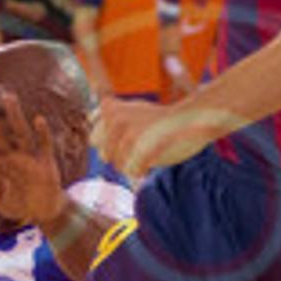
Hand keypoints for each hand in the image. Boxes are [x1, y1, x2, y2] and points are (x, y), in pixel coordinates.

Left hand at [0, 89, 66, 225]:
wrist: (45, 212)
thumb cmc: (21, 205)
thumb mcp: (1, 203)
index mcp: (2, 167)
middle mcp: (15, 158)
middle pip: (1, 135)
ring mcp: (31, 158)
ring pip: (22, 133)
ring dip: (16, 116)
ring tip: (9, 98)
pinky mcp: (47, 163)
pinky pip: (45, 145)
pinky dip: (43, 133)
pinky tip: (38, 119)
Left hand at [91, 94, 216, 179]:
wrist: (192, 118)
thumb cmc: (162, 119)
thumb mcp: (132, 109)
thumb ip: (109, 115)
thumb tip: (88, 117)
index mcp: (110, 109)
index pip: (94, 140)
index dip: (110, 143)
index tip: (130, 136)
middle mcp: (115, 119)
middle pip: (104, 155)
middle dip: (120, 155)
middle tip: (142, 143)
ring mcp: (127, 134)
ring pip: (119, 165)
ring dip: (134, 162)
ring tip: (150, 147)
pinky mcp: (140, 149)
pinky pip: (131, 172)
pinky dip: (143, 169)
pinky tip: (154, 155)